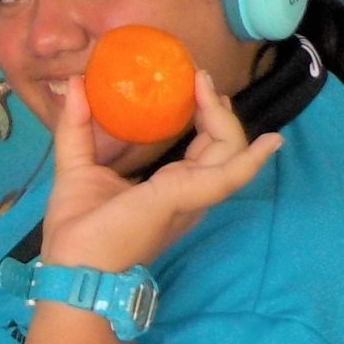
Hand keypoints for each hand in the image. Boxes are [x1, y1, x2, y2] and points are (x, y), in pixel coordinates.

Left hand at [42, 69, 282, 270]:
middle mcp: (187, 192)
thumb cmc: (77, 228)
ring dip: (223, 118)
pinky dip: (251, 160)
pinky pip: (229, 176)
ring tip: (206, 89)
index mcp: (168, 188)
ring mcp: (190, 195)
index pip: (202, 148)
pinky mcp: (183, 196)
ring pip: (229, 151)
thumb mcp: (77, 165)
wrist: (73, 265)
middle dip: (217, 111)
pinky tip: (270, 142)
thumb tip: (76, 83)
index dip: (205, 116)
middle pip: (221, 145)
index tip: (194, 85)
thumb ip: (77, 126)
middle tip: (200, 79)